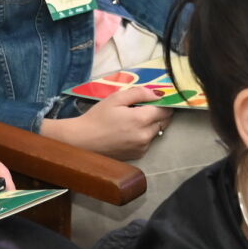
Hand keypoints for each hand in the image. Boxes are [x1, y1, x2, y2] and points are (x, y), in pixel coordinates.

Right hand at [51, 84, 172, 160]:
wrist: (82, 141)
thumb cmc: (97, 117)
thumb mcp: (115, 98)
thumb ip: (139, 93)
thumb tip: (157, 93)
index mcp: (142, 119)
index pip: (165, 110)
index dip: (163, 103)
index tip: (156, 99)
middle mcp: (146, 135)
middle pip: (164, 121)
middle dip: (158, 113)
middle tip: (143, 108)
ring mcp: (143, 148)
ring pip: (157, 132)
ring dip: (151, 125)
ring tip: (133, 120)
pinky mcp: (138, 155)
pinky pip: (148, 142)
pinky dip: (144, 135)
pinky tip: (129, 132)